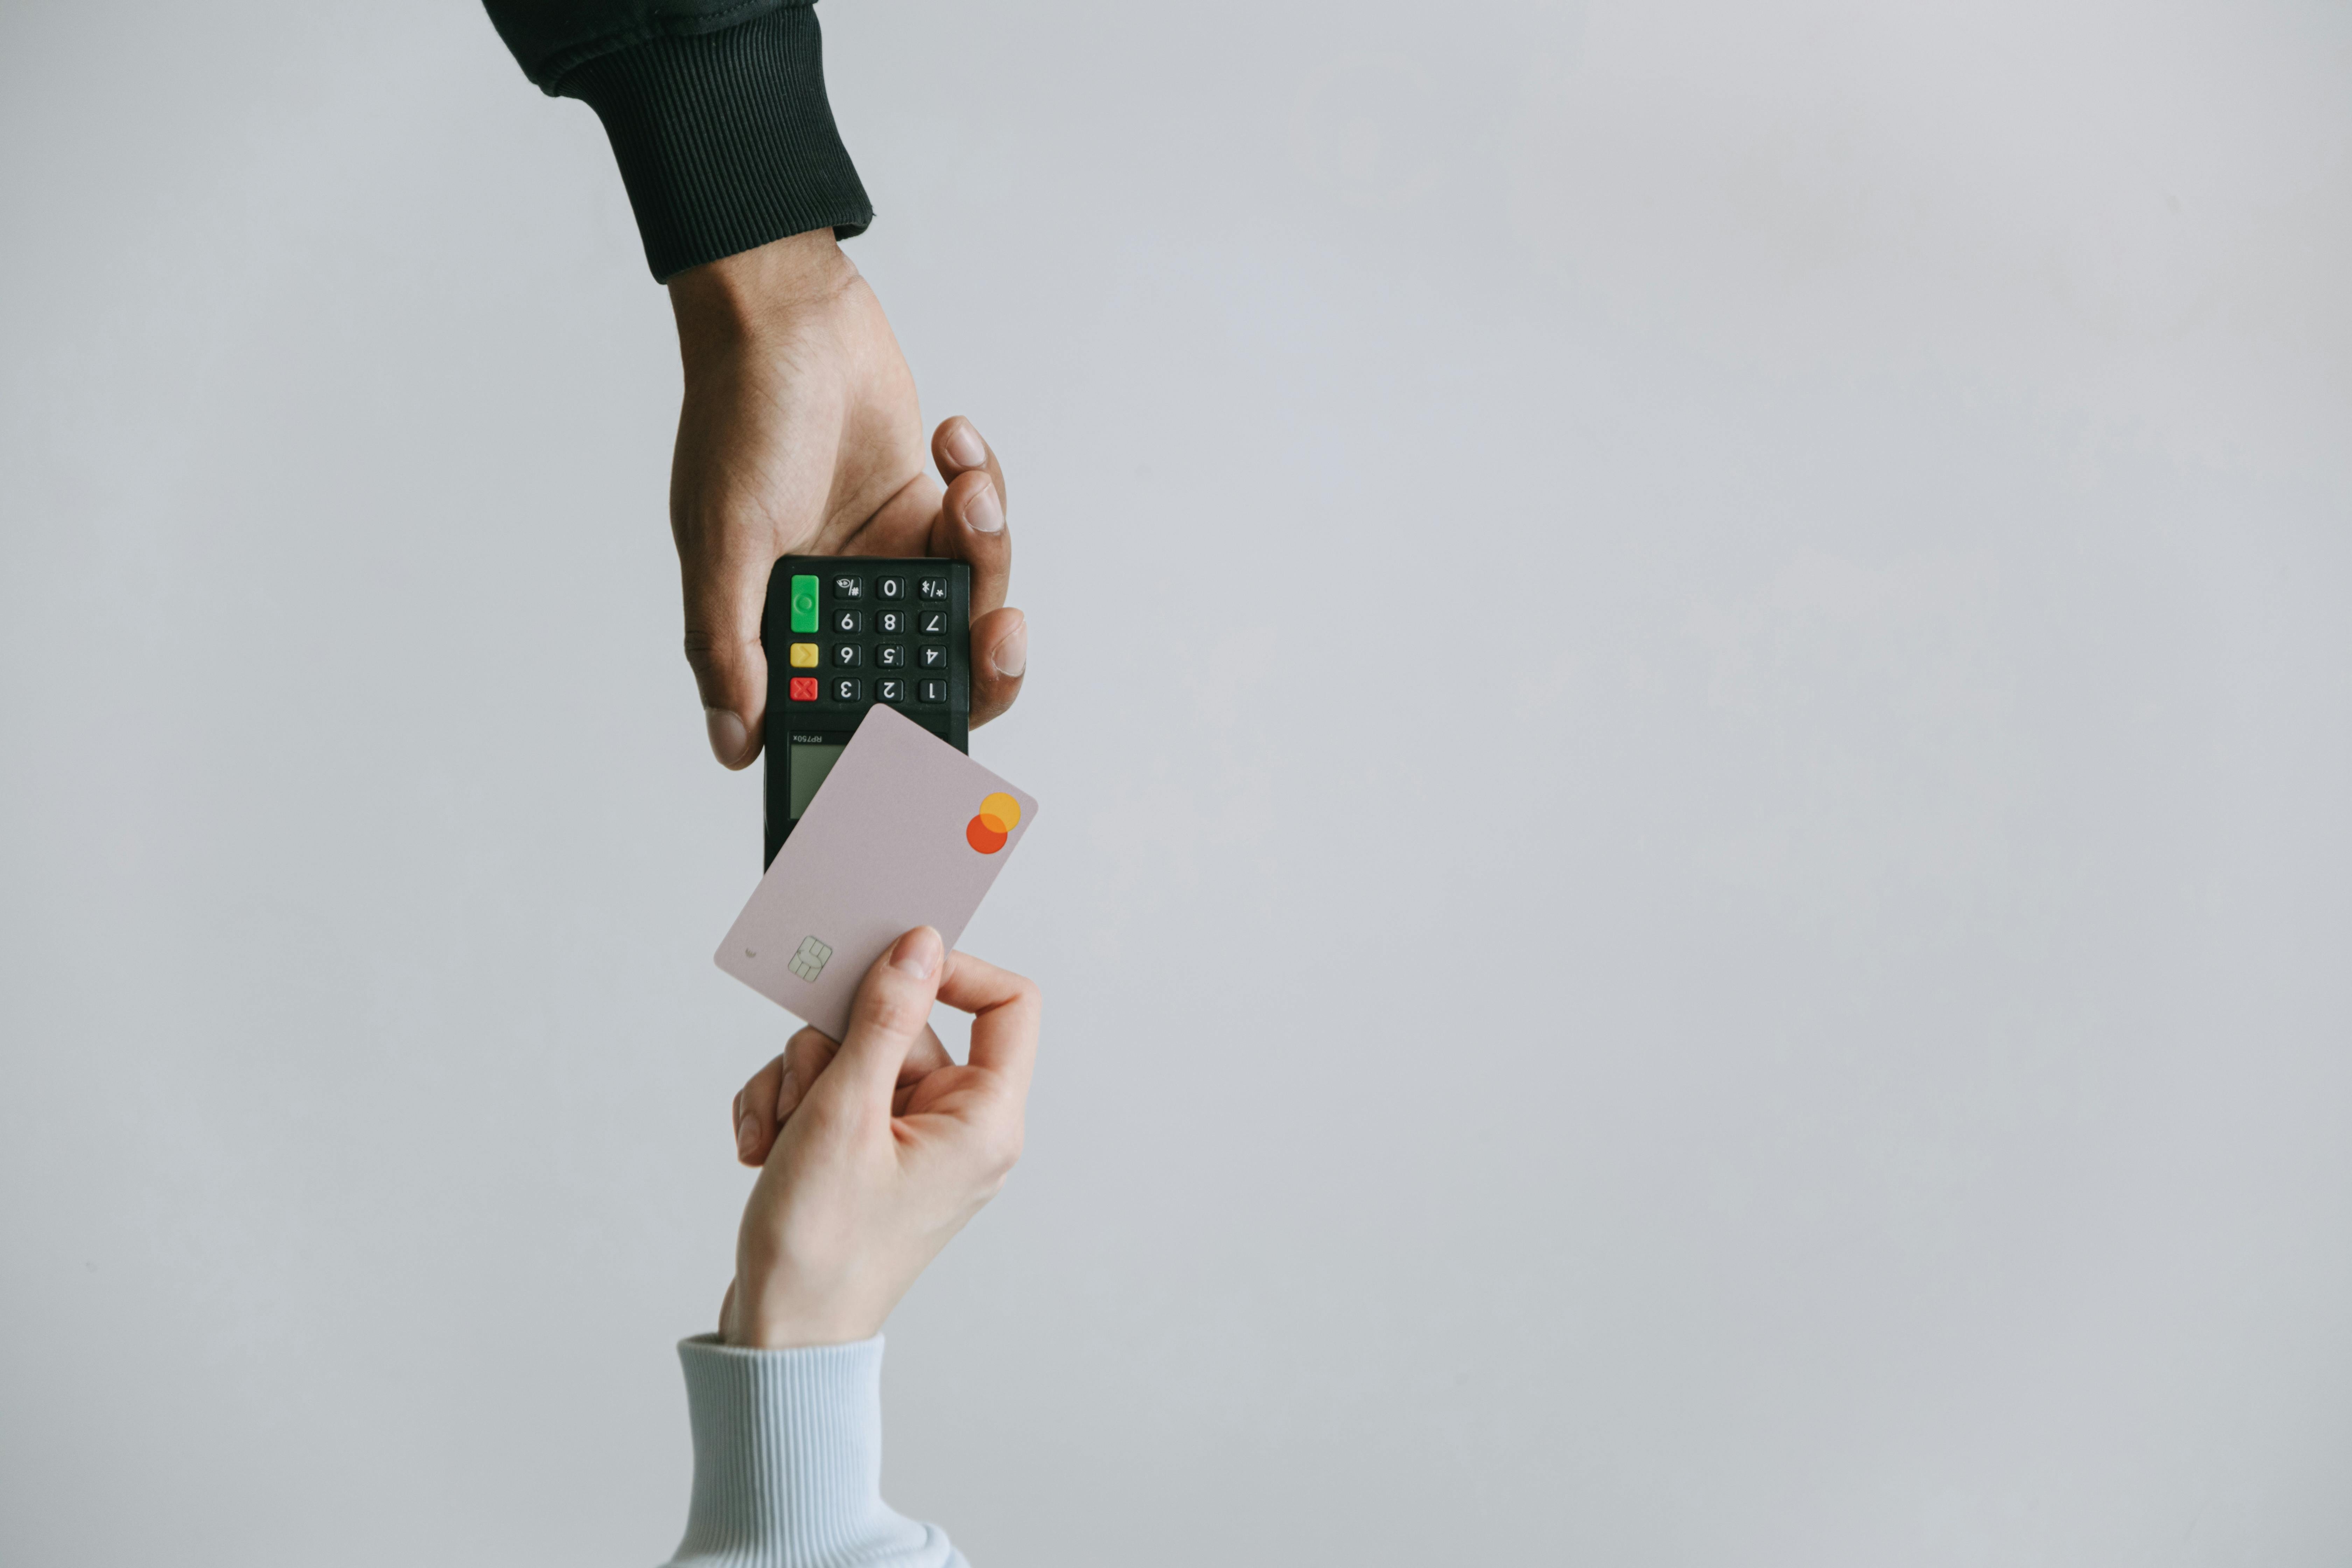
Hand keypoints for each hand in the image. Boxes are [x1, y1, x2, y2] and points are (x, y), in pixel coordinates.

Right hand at [667, 231, 1027, 768]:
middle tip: (999, 632)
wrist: (788, 312)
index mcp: (779, 623)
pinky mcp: (928, 511)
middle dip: (981, 663)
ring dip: (987, 550)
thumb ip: (728, 645)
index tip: (944, 749)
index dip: (898, 746)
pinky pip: (982, 530)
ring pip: (972, 602)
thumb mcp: (724, 539)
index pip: (844, 714)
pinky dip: (982, 489)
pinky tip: (949, 438)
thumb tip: (734, 742)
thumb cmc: (742, 414)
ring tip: (965, 489)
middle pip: (933, 676)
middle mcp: (837, 601)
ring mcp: (888, 558)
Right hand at [719, 927, 1041, 1347]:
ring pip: (851, 1053)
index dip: (952, 970)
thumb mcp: (845, 1114)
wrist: (778, 1336)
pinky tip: (763, 1151)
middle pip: (903, 1025)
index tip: (885, 964)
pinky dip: (787, 1111)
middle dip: (833, 1050)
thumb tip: (920, 944)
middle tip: (805, 1101)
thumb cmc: (820, 1246)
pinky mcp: (868, 1151)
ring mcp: (911, 1140)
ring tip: (778, 1141)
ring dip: (797, 1084)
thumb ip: (881, 1020)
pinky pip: (829, 1090)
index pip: (1008, 1005)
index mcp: (984, 1120)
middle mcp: (958, 1126)